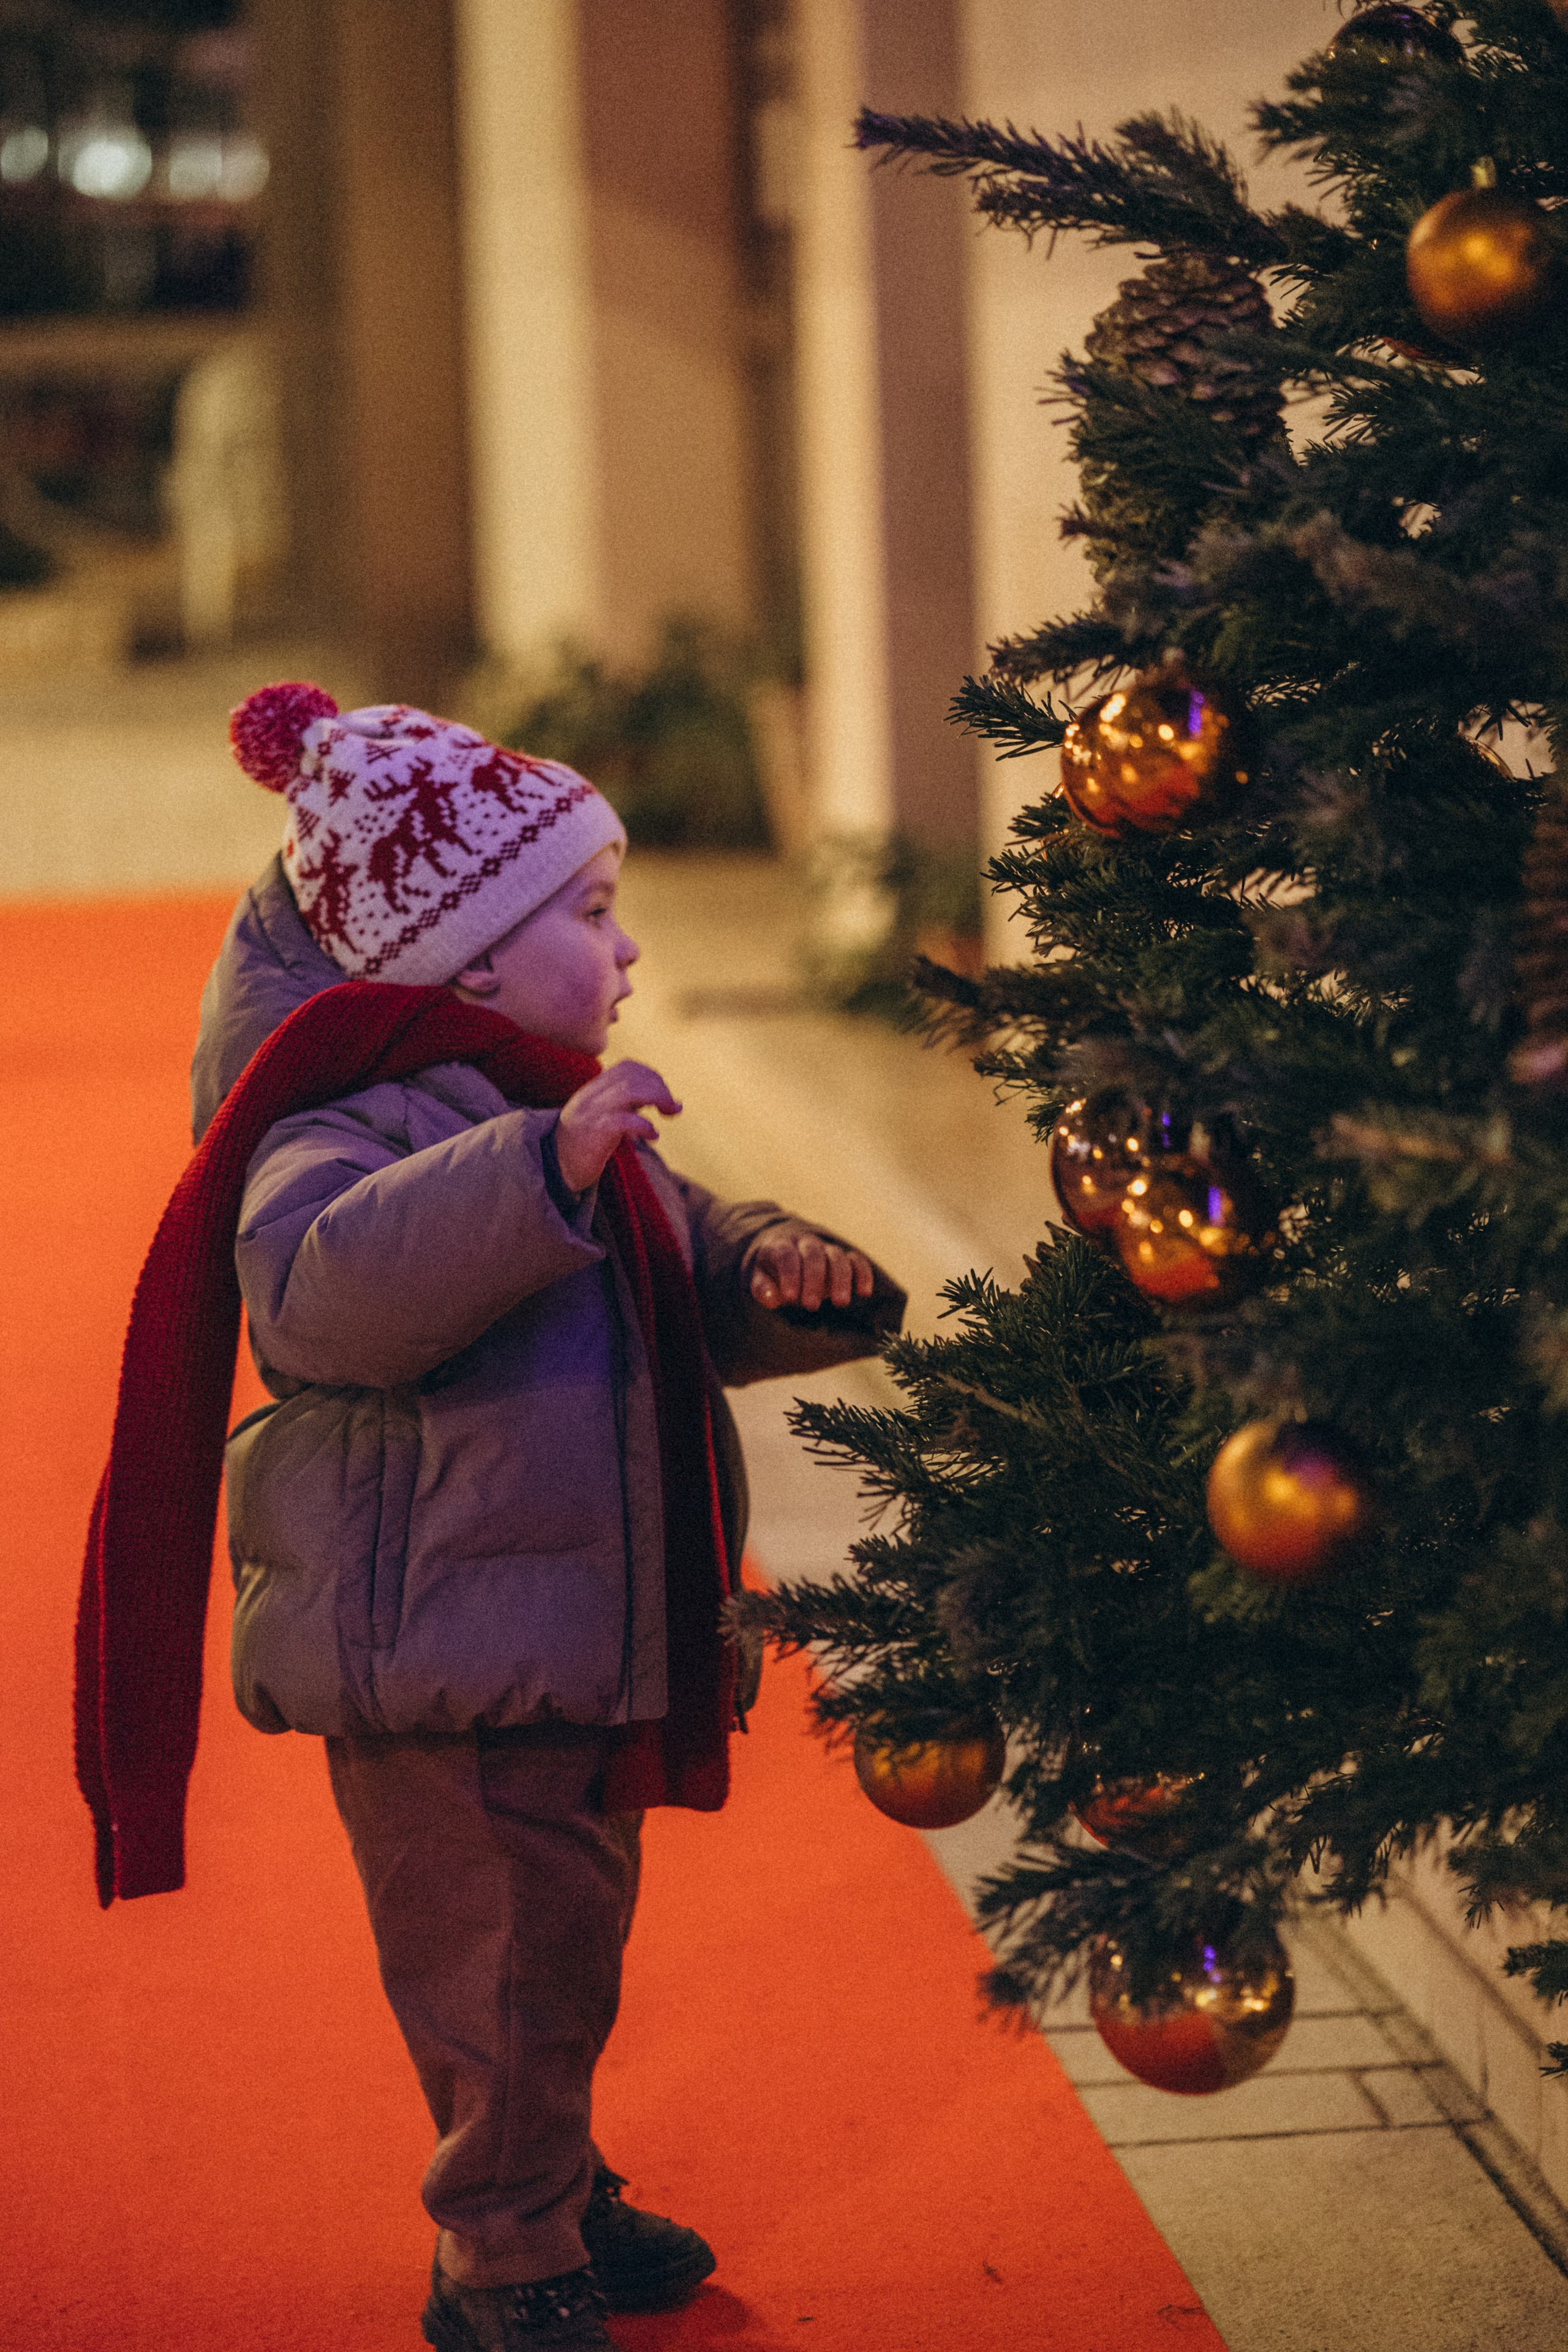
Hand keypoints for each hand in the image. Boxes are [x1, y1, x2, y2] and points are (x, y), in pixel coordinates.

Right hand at [556, 1061, 680, 1193]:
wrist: (557, 1169)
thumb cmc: (587, 1146)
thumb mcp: (604, 1117)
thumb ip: (628, 1105)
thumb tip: (666, 1100)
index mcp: (593, 1090)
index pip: (627, 1067)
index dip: (652, 1076)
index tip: (665, 1095)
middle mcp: (591, 1097)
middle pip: (632, 1077)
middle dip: (660, 1088)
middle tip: (673, 1108)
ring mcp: (591, 1114)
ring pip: (630, 1091)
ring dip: (658, 1099)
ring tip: (669, 1115)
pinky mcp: (594, 1134)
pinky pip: (624, 1121)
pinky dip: (645, 1126)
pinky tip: (653, 1136)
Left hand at [750, 1229, 874, 1313]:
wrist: (786, 1258)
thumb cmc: (772, 1274)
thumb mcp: (760, 1280)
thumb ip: (762, 1288)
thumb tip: (770, 1297)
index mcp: (781, 1245)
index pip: (787, 1256)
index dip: (790, 1275)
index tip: (791, 1298)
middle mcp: (805, 1243)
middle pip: (813, 1255)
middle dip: (814, 1280)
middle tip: (811, 1306)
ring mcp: (826, 1250)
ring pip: (837, 1256)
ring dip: (841, 1279)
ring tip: (840, 1303)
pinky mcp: (843, 1258)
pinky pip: (856, 1260)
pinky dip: (863, 1273)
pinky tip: (864, 1292)